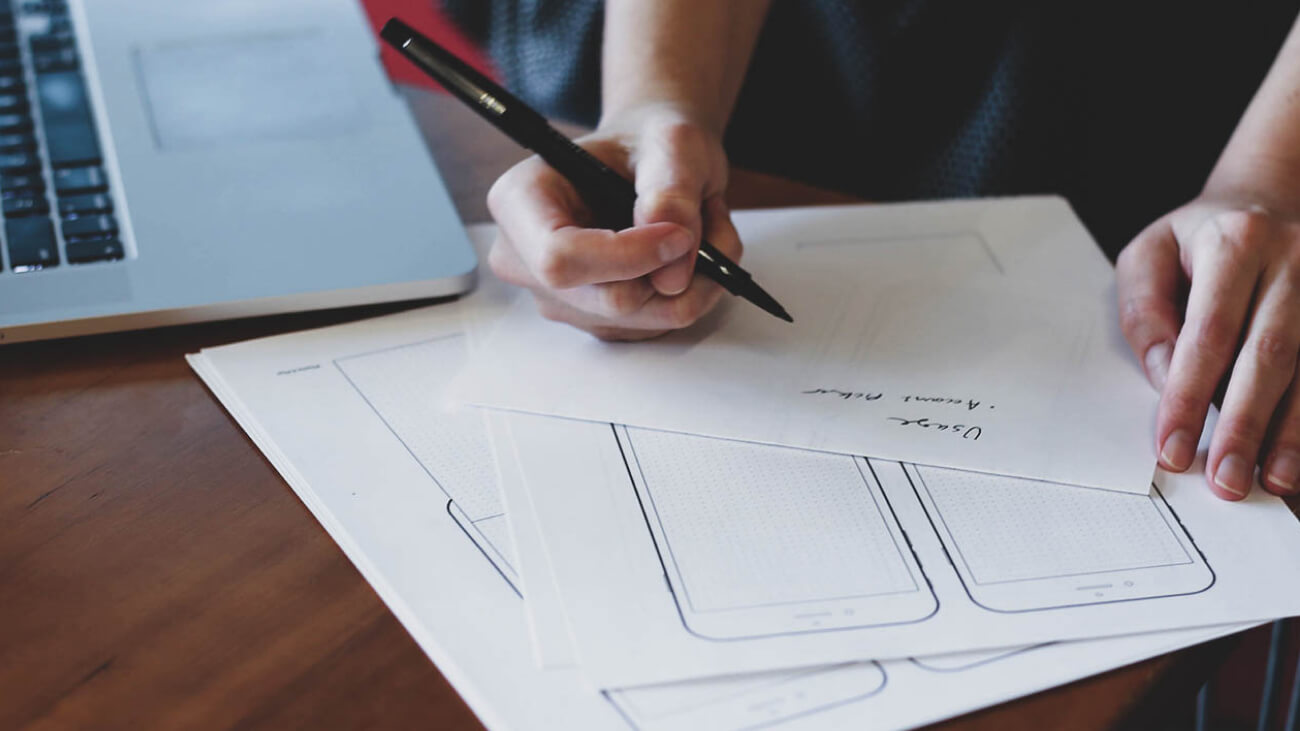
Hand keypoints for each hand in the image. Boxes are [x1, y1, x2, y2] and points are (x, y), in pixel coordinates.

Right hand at [485, 106, 741, 339]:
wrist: (651, 160)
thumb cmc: (649, 142)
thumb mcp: (673, 143)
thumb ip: (673, 194)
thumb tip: (672, 271)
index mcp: (520, 201)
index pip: (559, 258)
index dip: (628, 257)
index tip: (681, 235)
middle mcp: (526, 259)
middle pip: (607, 300)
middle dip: (673, 269)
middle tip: (705, 220)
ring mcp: (560, 298)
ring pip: (640, 320)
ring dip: (692, 280)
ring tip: (698, 225)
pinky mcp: (596, 320)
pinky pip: (655, 327)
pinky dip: (689, 294)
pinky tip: (685, 254)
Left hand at [1117, 196, 1299, 499]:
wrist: (1272, 199)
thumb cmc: (1198, 241)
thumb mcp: (1149, 254)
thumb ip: (1145, 312)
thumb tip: (1161, 375)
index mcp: (1233, 242)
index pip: (1207, 333)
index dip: (1188, 396)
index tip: (1172, 449)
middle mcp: (1295, 260)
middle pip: (1270, 354)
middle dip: (1246, 425)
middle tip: (1227, 481)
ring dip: (1296, 432)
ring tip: (1274, 481)